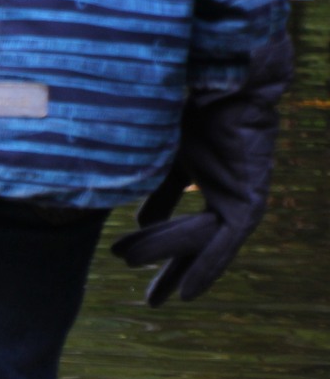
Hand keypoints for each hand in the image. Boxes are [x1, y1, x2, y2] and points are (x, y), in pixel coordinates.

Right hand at [112, 32, 292, 306]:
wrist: (218, 75)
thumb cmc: (182, 99)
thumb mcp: (157, 149)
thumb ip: (153, 183)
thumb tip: (138, 219)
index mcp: (199, 167)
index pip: (175, 214)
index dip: (155, 240)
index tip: (128, 263)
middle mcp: (221, 182)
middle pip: (194, 237)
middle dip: (170, 270)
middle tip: (152, 303)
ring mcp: (239, 189)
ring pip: (202, 240)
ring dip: (173, 264)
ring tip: (154, 295)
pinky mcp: (251, 196)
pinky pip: (228, 241)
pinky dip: (208, 266)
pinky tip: (187, 294)